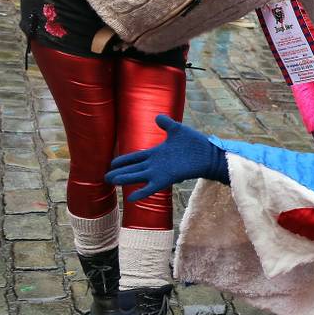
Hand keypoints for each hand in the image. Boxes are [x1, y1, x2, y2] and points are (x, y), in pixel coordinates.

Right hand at [105, 115, 228, 201]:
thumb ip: (166, 123)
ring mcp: (160, 172)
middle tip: (105, 177)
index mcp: (156, 153)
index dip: (123, 161)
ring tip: (111, 182)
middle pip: (133, 169)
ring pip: (137, 177)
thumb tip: (157, 116)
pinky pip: (151, 187)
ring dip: (125, 179)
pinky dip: (141, 193)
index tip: (111, 163)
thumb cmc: (194, 143)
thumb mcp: (177, 130)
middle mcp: (155, 164)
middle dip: (119, 172)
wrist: (208, 153)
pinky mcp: (167, 179)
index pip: (135, 158)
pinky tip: (131, 198)